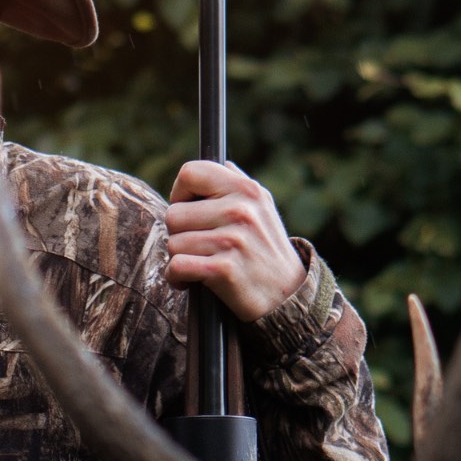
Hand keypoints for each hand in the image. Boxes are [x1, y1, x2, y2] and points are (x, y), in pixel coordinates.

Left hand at [164, 160, 306, 321]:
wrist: (287, 297)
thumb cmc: (266, 250)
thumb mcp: (263, 209)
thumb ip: (239, 184)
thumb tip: (222, 163)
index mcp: (246, 190)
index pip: (190, 172)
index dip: (181, 192)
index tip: (189, 209)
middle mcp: (240, 210)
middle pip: (173, 214)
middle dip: (180, 234)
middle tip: (200, 246)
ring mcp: (233, 240)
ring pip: (173, 243)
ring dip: (180, 258)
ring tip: (202, 263)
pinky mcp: (224, 269)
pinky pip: (176, 266)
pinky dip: (176, 277)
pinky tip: (190, 281)